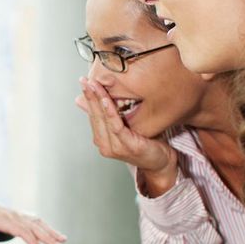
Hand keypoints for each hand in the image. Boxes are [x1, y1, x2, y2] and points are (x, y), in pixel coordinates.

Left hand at [0, 196, 65, 243]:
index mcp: (5, 220)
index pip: (22, 231)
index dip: (32, 241)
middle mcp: (15, 216)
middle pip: (34, 227)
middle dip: (48, 238)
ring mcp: (19, 215)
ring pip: (38, 223)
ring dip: (51, 231)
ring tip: (63, 240)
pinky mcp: (20, 215)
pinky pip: (36, 220)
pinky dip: (46, 226)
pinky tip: (53, 233)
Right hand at [75, 77, 177, 193]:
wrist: (160, 163)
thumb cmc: (144, 144)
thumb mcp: (124, 127)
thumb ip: (110, 115)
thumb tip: (96, 102)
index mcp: (102, 140)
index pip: (92, 115)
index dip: (88, 97)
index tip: (84, 81)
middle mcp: (104, 145)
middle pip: (96, 116)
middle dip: (90, 96)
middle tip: (85, 80)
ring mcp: (114, 147)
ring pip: (104, 119)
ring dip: (98, 100)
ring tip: (94, 86)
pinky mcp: (126, 146)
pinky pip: (116, 126)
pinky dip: (110, 112)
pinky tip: (106, 101)